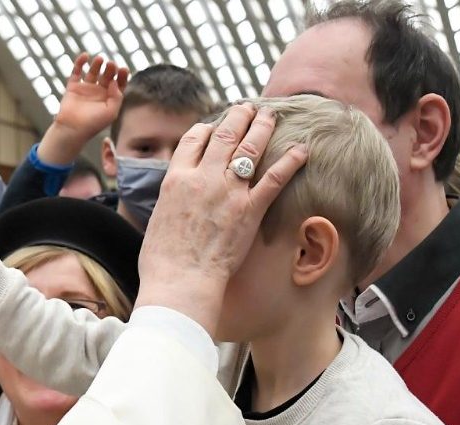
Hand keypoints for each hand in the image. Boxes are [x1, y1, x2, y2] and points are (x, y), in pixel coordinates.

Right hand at [37, 53, 128, 164]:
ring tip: (100, 59)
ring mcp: (86, 89)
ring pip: (93, 72)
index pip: (119, 84)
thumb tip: (115, 81)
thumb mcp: (111, 112)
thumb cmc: (93, 124)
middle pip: (107, 76)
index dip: (122, 76)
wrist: (72, 129)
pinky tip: (85, 56)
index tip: (124, 69)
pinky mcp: (73, 87)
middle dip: (110, 69)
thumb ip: (117, 97)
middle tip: (111, 64)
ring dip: (97, 64)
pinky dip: (80, 63)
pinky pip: (77, 72)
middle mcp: (98, 93)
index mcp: (109, 99)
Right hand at [136, 104, 307, 337]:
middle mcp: (203, 178)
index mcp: (176, 179)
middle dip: (238, 117)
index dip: (207, 128)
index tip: (214, 126)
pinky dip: (290, 161)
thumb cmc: (162, 263)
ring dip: (262, 127)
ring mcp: (228, 192)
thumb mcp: (158, 222)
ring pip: (249, 148)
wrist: (179, 282)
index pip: (193, 140)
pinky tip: (302, 149)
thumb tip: (176, 204)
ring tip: (271, 114)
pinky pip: (274, 179)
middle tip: (249, 107)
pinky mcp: (249, 210)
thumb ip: (172, 204)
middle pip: (224, 135)